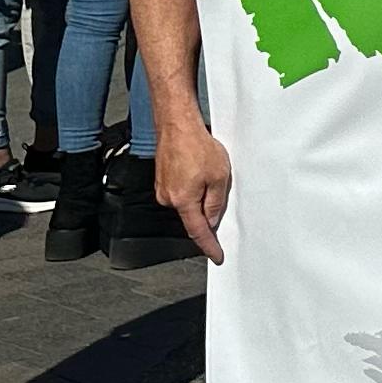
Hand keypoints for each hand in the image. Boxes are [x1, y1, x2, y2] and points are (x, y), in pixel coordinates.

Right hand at [158, 118, 232, 265]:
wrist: (176, 126)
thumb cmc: (197, 147)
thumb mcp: (219, 177)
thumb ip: (215, 203)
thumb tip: (212, 220)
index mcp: (183, 201)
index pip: (198, 231)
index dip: (208, 246)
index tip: (216, 256)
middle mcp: (169, 198)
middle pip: (192, 216)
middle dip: (207, 213)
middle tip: (219, 194)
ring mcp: (163, 190)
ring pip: (187, 203)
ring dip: (200, 197)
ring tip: (209, 174)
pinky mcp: (162, 181)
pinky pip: (181, 193)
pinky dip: (193, 189)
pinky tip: (199, 173)